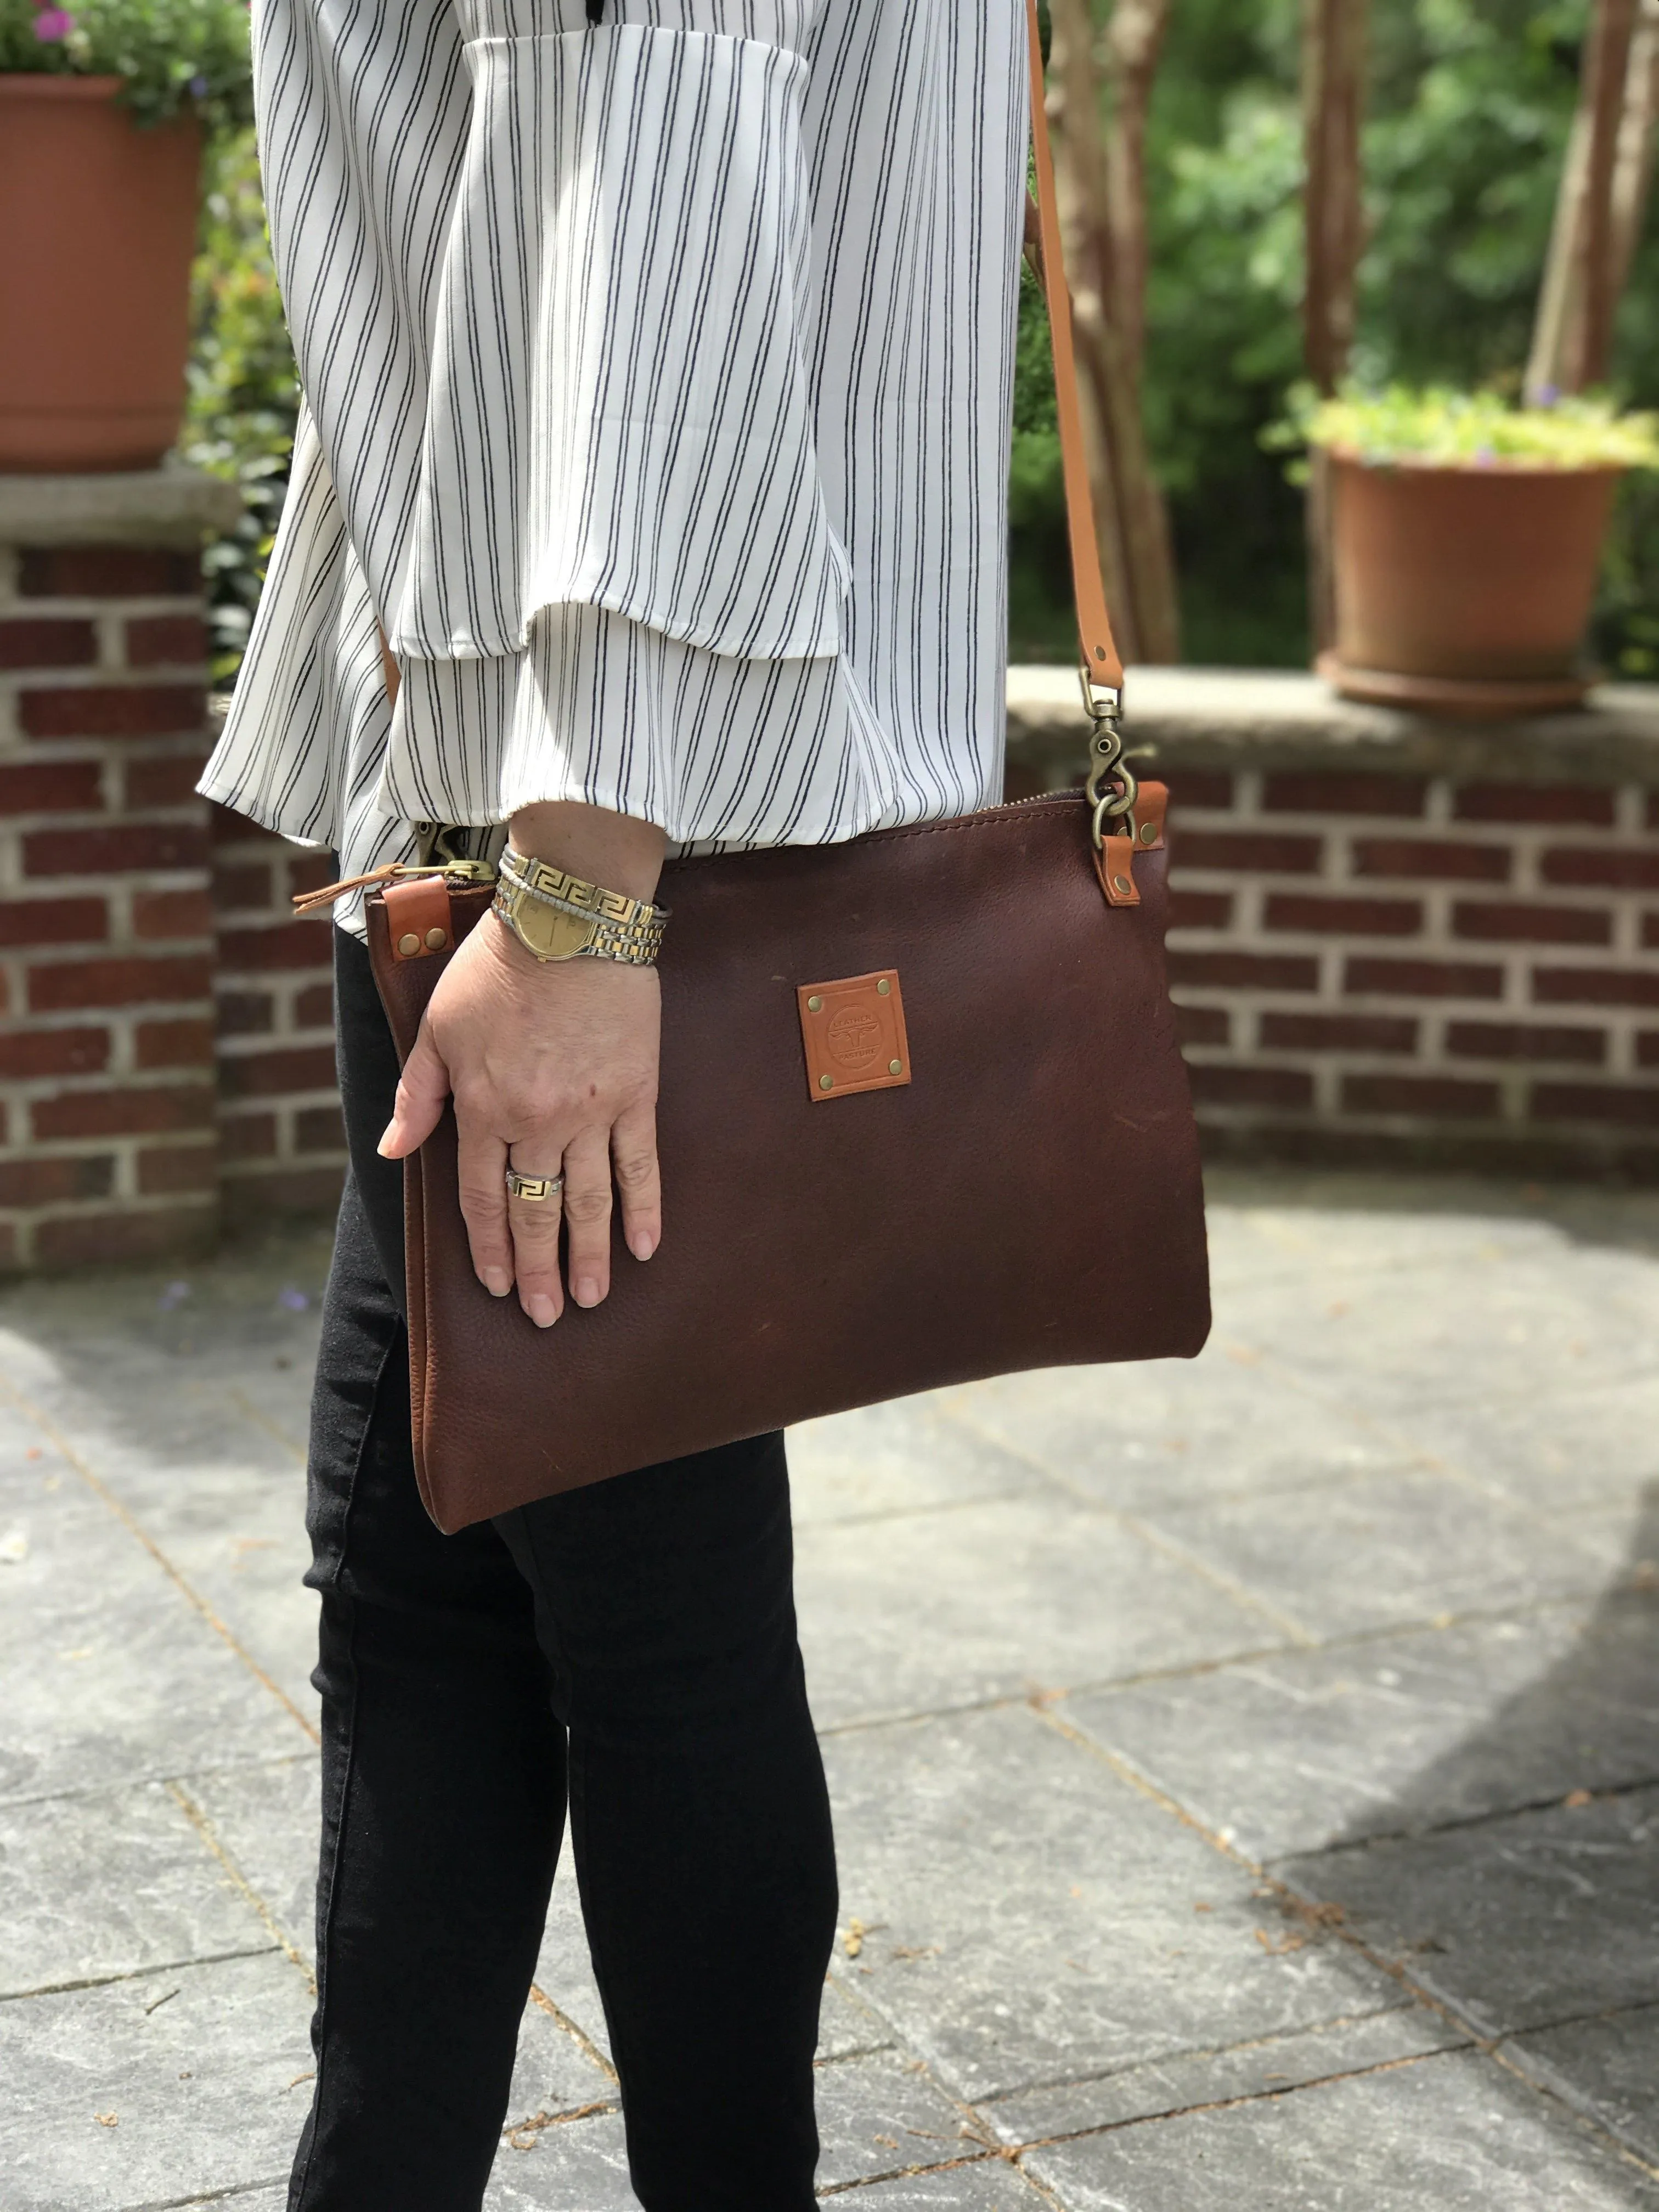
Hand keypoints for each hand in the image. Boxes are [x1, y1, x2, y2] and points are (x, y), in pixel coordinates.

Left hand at [377, 803, 664, 1326]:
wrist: (571, 920)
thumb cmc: (497, 967)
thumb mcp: (437, 1028)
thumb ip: (417, 1095)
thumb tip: (393, 1150)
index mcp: (483, 1108)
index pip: (481, 1196)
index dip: (488, 1245)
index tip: (494, 1285)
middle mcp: (536, 1122)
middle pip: (535, 1211)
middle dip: (536, 1270)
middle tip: (542, 1315)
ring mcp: (591, 1112)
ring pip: (588, 1201)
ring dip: (586, 1256)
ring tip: (588, 1300)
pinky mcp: (635, 1095)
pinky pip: (640, 1163)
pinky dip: (642, 1208)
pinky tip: (643, 1247)